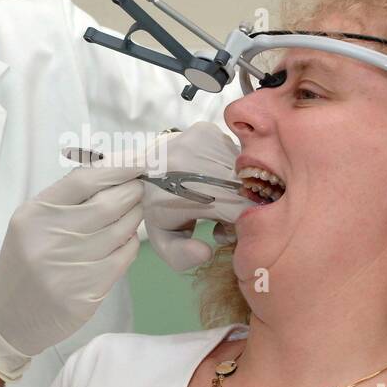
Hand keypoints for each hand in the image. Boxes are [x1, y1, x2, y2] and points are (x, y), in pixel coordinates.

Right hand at [0, 163, 143, 378]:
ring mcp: (68, 268)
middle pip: (107, 205)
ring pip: (120, 232)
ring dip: (134, 218)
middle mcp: (50, 239)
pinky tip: (125, 242)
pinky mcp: (85, 293)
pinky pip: (122, 260)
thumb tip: (116, 175)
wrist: (8, 315)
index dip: (117, 168)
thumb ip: (67, 200)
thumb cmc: (26, 260)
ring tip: (134, 212)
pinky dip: (130, 246)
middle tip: (139, 188)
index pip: (83, 180)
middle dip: (131, 192)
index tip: (137, 162)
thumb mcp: (33, 223)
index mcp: (35, 215)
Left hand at [143, 122, 248, 270]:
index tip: (228, 230)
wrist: (140, 171)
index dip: (244, 224)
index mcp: (186, 190)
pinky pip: (235, 154)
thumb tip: (206, 252)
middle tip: (223, 217)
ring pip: (244, 170)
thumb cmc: (158, 210)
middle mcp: (195, 158)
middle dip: (243, 206)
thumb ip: (182, 257)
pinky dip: (232, 170)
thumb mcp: (165, 240)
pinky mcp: (207, 130)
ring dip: (239, 187)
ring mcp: (202, 139)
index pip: (241, 208)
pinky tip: (214, 177)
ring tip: (216, 196)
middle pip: (246, 187)